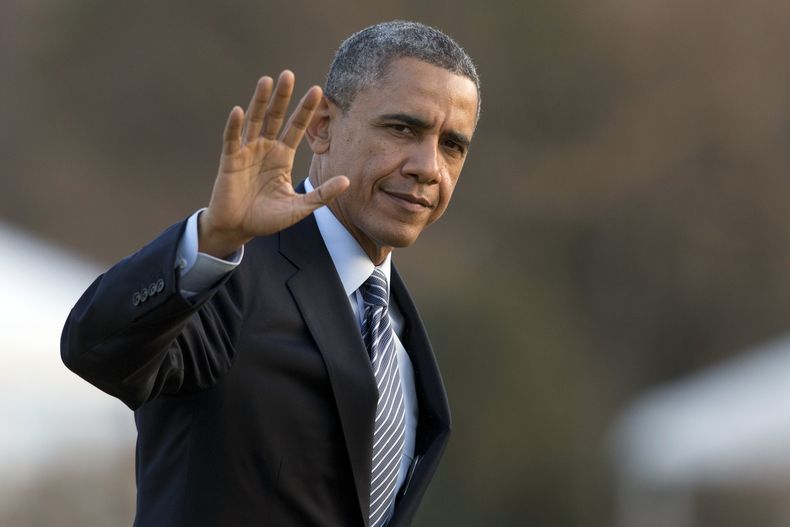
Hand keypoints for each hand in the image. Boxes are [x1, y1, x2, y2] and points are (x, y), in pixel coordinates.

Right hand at [199, 71, 348, 257]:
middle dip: (283, 97)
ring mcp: (246, 152)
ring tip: (267, 81)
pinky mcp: (229, 161)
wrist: (238, 229)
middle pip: (275, 117)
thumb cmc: (267, 218)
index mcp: (282, 156)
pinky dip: (235, 126)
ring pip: (254, 121)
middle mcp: (265, 149)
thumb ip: (322, 195)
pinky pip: (232, 140)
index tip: (317, 90)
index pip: (296, 128)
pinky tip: (239, 110)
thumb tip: (347, 181)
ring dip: (260, 101)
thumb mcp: (299, 208)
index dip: (305, 110)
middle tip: (289, 74)